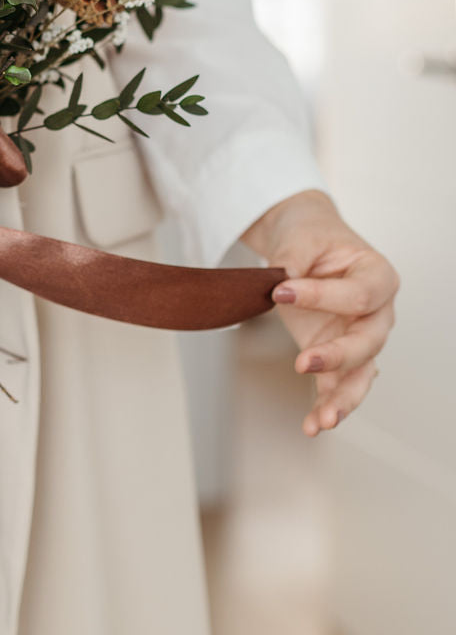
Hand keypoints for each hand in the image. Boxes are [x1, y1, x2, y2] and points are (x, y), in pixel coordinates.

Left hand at [239, 189, 399, 436]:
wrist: (304, 239)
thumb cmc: (311, 234)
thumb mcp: (302, 236)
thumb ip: (294, 261)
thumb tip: (283, 286)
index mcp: (378, 276)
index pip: (358, 295)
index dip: (322, 297)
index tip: (282, 291)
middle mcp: (376, 312)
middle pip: (368, 342)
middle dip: (338, 357)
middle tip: (304, 362)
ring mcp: (359, 336)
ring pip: (361, 375)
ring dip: (342, 398)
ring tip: (324, 419)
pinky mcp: (337, 354)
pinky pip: (338, 385)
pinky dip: (326, 406)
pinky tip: (313, 424)